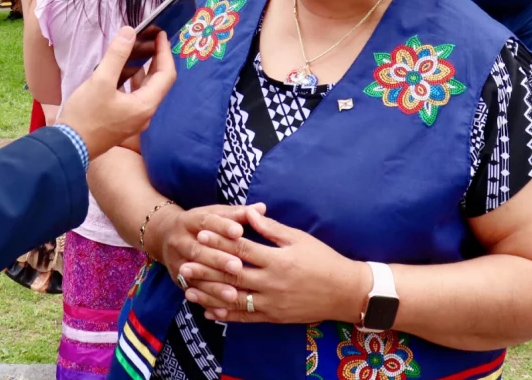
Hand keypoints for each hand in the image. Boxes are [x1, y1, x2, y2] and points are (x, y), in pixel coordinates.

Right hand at [57, 28, 176, 158]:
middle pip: (159, 82)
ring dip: (146, 70)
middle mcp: (145, 114)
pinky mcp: (124, 122)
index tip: (161, 34)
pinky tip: (124, 72)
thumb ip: (117, 55)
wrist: (69, 146)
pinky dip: (134, 81)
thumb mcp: (100, 80)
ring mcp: (135, 120)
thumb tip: (129, 32)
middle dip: (158, 59)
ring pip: (146, 90)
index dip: (165, 52)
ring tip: (140, 51)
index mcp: (146, 105)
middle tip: (152, 39)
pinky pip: (136, 97)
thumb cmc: (86, 115)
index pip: (166, 75)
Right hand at [147, 203, 257, 295]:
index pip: (206, 221)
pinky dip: (206, 302)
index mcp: (189, 221)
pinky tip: (221, 311)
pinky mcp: (177, 280)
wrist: (165, 236)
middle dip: (217, 259)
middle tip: (238, 267)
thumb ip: (237, 213)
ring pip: (194, 275)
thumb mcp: (215, 214)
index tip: (239, 232)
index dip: (222, 226)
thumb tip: (261, 208)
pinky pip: (192, 293)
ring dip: (213, 286)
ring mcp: (176, 262)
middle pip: (198, 250)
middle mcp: (179, 241)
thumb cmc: (202, 224)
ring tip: (233, 294)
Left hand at [179, 208, 369, 324]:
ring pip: (234, 299)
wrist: (345, 292)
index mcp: (278, 260)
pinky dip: (226, 315)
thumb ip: (271, 229)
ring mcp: (272, 302)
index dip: (220, 239)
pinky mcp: (274, 316)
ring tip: (188, 290)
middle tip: (185, 263)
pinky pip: (246, 317)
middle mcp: (272, 283)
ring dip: (209, 295)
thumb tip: (249, 213)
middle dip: (207, 269)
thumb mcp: (299, 239)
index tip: (202, 232)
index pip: (242, 248)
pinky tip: (210, 312)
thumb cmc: (324, 260)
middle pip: (232, 275)